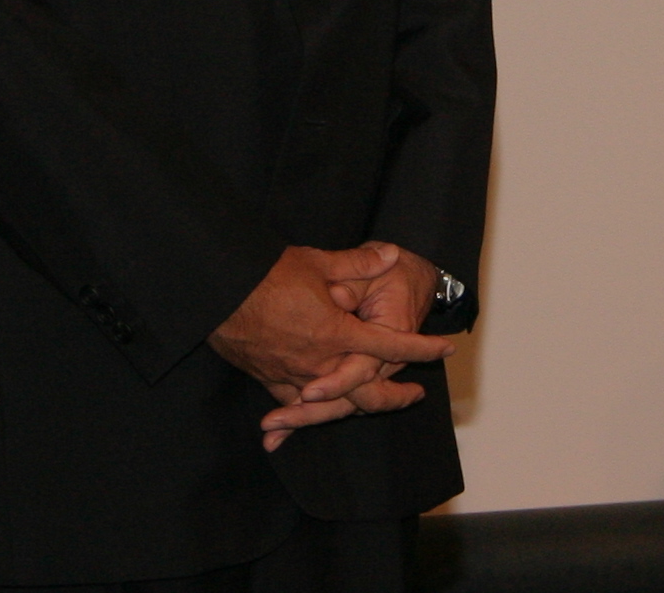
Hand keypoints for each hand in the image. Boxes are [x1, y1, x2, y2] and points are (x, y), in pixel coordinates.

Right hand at [209, 244, 450, 451]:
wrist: (219, 290)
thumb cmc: (267, 275)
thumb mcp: (317, 263)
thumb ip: (357, 263)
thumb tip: (391, 254)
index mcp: (338, 333)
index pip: (391, 345)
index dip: (422, 348)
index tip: (444, 349)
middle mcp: (321, 362)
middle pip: (368, 392)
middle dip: (395, 397)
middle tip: (415, 396)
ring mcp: (295, 376)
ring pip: (335, 404)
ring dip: (358, 405)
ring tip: (374, 404)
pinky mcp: (271, 379)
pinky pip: (297, 403)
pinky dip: (311, 410)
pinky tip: (317, 410)